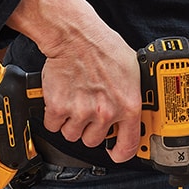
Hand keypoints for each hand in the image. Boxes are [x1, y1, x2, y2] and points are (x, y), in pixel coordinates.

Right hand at [7, 0, 140, 161]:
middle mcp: (106, 112)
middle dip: (89, 129)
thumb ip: (132, 97)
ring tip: (74, 101)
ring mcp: (82, 111)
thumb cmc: (102, 47)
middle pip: (93, 141)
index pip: (128, 145)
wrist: (75, 35)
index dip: (121, 153)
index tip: (115, 153)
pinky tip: (61, 99)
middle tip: (87, 110)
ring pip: (72, 135)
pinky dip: (54, 116)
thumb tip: (135, 114)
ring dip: (71, 123)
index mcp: (128, 106)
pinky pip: (54, 125)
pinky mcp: (59, 107)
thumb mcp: (132, 72)